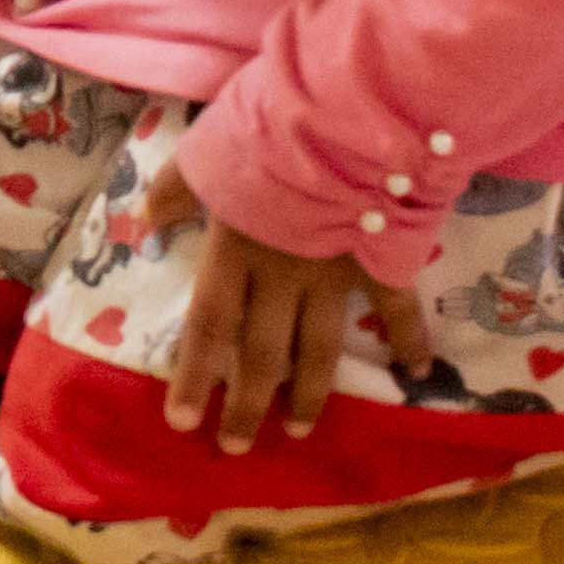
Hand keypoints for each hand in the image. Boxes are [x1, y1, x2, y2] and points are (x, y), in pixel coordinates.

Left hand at [138, 149, 436, 454]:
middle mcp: (282, 275)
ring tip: (297, 429)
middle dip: (248, 404)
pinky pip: (398, 308)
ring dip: (307, 393)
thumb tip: (146, 219)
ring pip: (318, 348)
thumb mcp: (204, 151)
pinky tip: (416, 371)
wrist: (341, 116)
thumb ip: (176, 189)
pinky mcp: (382, 260)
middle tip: (236, 447)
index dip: (194, 377)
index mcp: (236, 252)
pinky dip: (411, 339)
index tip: (183, 422)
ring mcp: (335, 273)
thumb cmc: (267, 130)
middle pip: (261, 353)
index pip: (208, 327)